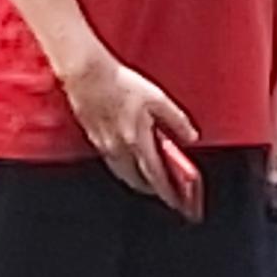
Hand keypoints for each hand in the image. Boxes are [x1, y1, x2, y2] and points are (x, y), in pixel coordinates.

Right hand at [64, 54, 203, 212]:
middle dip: (154, 189)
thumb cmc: (119, 84)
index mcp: (136, 143)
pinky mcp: (94, 139)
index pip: (156, 178)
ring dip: (139, 179)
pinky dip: (126, 166)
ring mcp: (104, 146)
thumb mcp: (158, 99)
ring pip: (124, 173)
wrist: (86, 74)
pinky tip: (133, 156)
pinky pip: (113, 162)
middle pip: (138, 181)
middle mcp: (118, 150)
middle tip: (168, 190)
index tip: (180, 201)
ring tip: (154, 176)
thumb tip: (190, 136)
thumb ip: (176, 121)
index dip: (169, 193)